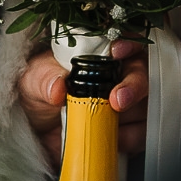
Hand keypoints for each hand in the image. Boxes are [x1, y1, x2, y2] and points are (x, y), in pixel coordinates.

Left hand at [19, 40, 148, 168]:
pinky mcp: (131, 129)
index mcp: (100, 54)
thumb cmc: (40, 96)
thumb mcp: (33, 81)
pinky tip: (111, 139)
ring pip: (147, 104)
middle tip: (117, 100)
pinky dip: (130, 137)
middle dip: (134, 85)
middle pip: (143, 72)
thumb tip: (57, 87)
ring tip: (106, 125)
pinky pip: (142, 133)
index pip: (125, 40)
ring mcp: (128, 103)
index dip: (129, 42)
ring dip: (131, 115)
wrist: (39, 134)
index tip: (118, 51)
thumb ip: (45, 79)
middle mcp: (120, 74)